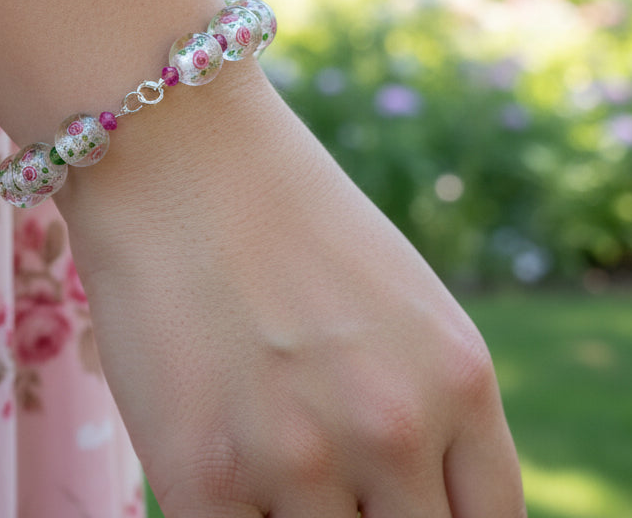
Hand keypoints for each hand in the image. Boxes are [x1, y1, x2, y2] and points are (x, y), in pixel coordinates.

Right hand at [56, 62, 524, 517]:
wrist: (172, 150)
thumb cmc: (279, 215)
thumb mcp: (398, 302)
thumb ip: (424, 402)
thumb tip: (406, 495)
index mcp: (459, 381)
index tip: (392, 510)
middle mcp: (393, 429)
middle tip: (319, 479)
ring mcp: (298, 458)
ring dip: (288, 515)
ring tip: (254, 447)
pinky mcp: (201, 476)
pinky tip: (211, 466)